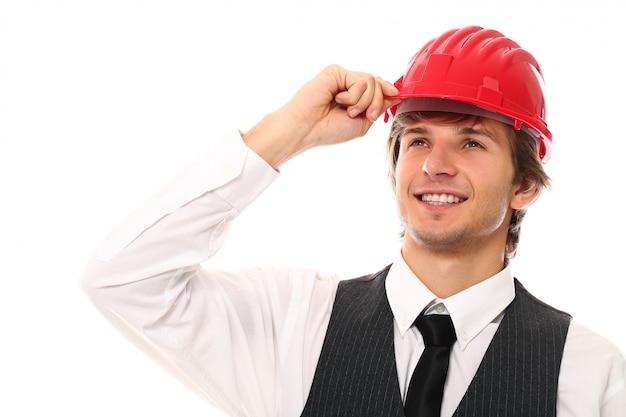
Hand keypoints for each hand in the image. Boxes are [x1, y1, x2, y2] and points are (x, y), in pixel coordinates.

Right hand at [243, 65, 399, 167]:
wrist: (308, 129)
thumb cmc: (329, 130)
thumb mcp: (363, 122)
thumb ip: (379, 107)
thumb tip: (396, 94)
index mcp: (353, 96)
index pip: (377, 86)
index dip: (388, 89)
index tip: (397, 94)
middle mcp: (347, 84)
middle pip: (378, 83)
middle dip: (377, 102)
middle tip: (364, 116)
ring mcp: (341, 77)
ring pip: (371, 81)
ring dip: (364, 102)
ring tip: (348, 111)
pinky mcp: (335, 72)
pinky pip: (359, 80)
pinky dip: (353, 96)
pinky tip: (337, 101)